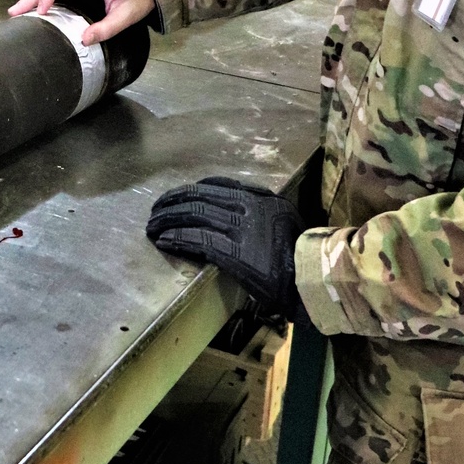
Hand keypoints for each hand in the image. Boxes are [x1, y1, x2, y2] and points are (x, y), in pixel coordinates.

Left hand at [146, 176, 308, 323]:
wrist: (312, 278)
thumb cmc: (300, 253)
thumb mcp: (284, 217)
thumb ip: (260, 207)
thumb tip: (237, 205)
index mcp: (258, 197)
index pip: (216, 184)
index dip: (190, 190)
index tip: (175, 196)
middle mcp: (247, 207)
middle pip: (199, 197)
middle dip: (171, 202)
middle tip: (155, 211)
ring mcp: (240, 229)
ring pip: (194, 215)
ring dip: (167, 220)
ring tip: (152, 226)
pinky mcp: (234, 253)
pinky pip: (198, 240)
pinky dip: (177, 238)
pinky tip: (163, 240)